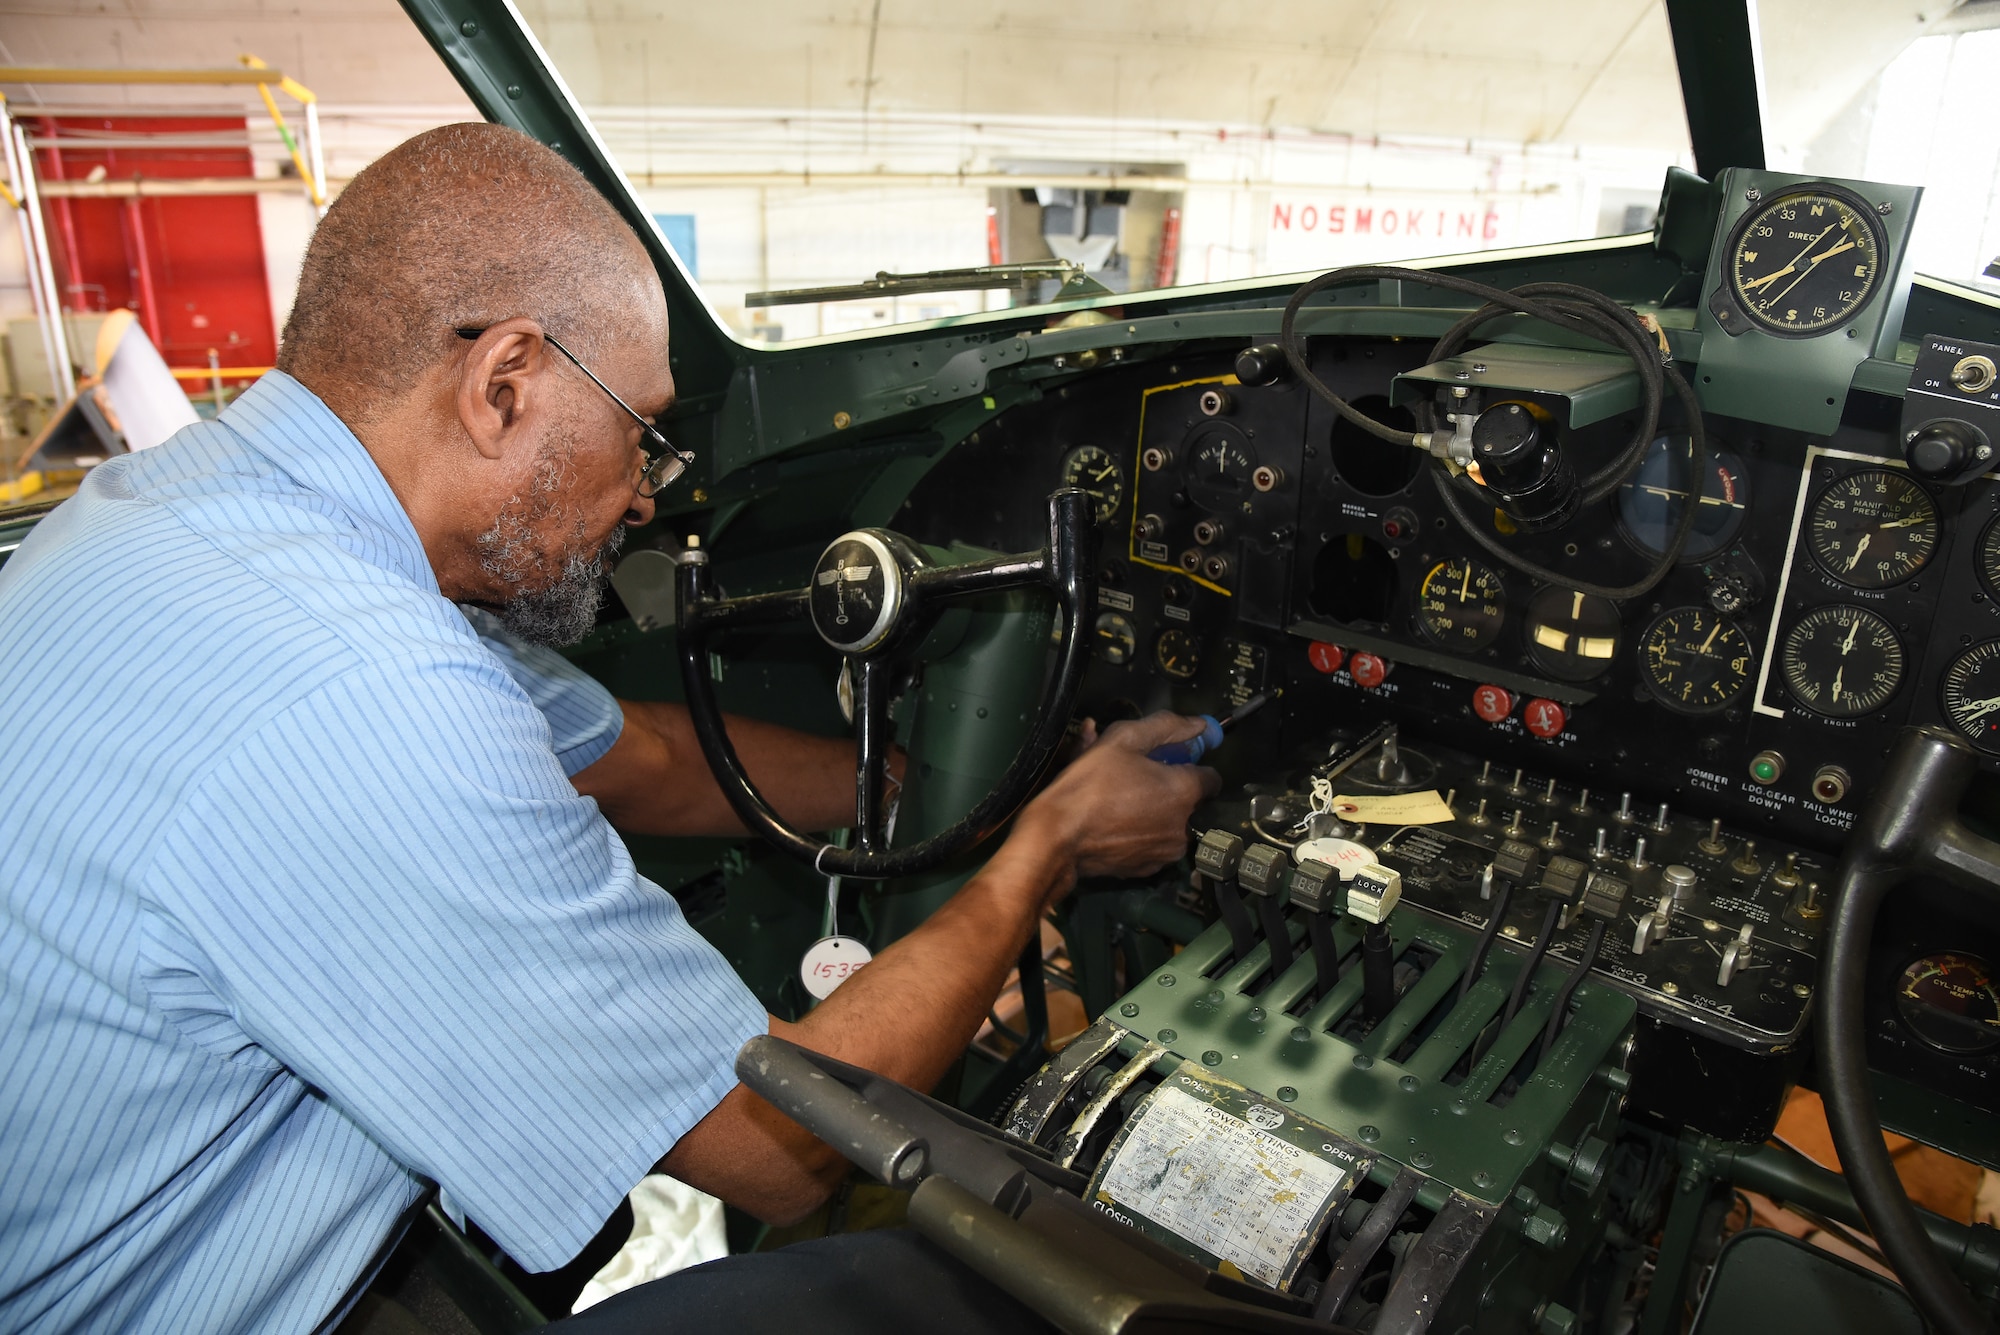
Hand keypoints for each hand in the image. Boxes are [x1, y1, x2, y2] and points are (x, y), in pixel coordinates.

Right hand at [1018, 711, 1219, 888]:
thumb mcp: (1123, 739)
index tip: (1166, 762)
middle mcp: (1184, 825)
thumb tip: (1199, 724)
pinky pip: (1152, 844)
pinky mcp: (1147, 869)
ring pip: (1170, 824)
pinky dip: (1141, 834)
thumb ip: (1166, 727)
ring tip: (1120, 802)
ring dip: (1155, 812)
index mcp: (1185, 792)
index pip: (1211, 777)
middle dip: (1169, 789)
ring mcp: (1166, 852)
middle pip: (1189, 801)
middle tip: (1134, 779)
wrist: (1058, 836)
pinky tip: (1115, 824)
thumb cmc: (1091, 783)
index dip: (1189, 765)